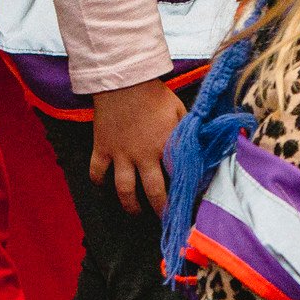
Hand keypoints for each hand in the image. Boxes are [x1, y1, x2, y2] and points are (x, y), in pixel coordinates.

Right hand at [89, 78, 185, 215]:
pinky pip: (97, 173)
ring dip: (131, 206)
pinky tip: (104, 189)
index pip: (179, 178)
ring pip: (124, 191)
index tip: (191, 202)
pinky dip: (99, 184)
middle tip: (166, 219)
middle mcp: (143, 156)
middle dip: (162, 210)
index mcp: (166, 146)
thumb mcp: (180, 110)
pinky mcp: (102, 149)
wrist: (123, 80)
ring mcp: (120, 155)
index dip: (186, 192)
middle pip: (154, 193)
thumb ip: (188, 132)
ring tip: (136, 212)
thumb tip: (202, 147)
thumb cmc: (155, 95)